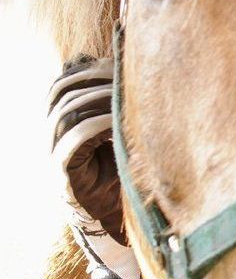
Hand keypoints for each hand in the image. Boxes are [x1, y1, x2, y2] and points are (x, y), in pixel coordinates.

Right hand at [49, 55, 140, 278]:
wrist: (129, 219)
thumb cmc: (135, 168)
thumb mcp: (130, 129)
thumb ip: (126, 103)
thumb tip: (136, 64)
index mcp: (69, 121)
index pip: (63, 83)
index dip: (85, 67)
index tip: (116, 59)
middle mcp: (57, 136)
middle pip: (62, 93)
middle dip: (92, 77)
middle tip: (122, 74)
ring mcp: (58, 156)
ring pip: (65, 114)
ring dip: (96, 98)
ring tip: (122, 95)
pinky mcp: (67, 178)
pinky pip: (72, 143)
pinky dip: (95, 127)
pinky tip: (116, 123)